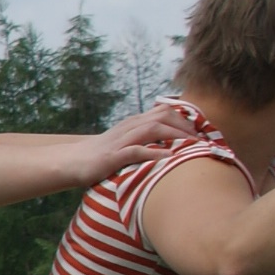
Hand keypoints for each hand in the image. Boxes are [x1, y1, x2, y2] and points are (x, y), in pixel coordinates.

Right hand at [59, 108, 196, 185]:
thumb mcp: (126, 143)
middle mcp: (130, 127)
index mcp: (134, 123)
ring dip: (176, 136)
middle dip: (186, 127)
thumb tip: (171, 147)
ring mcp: (121, 140)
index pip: (166, 111)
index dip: (186, 120)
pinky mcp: (113, 156)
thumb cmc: (101, 156)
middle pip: (164, 116)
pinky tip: (169, 158)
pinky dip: (155, 152)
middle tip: (202, 141)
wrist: (72, 162)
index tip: (202, 134)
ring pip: (153, 129)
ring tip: (193, 147)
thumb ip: (145, 140)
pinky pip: (137, 150)